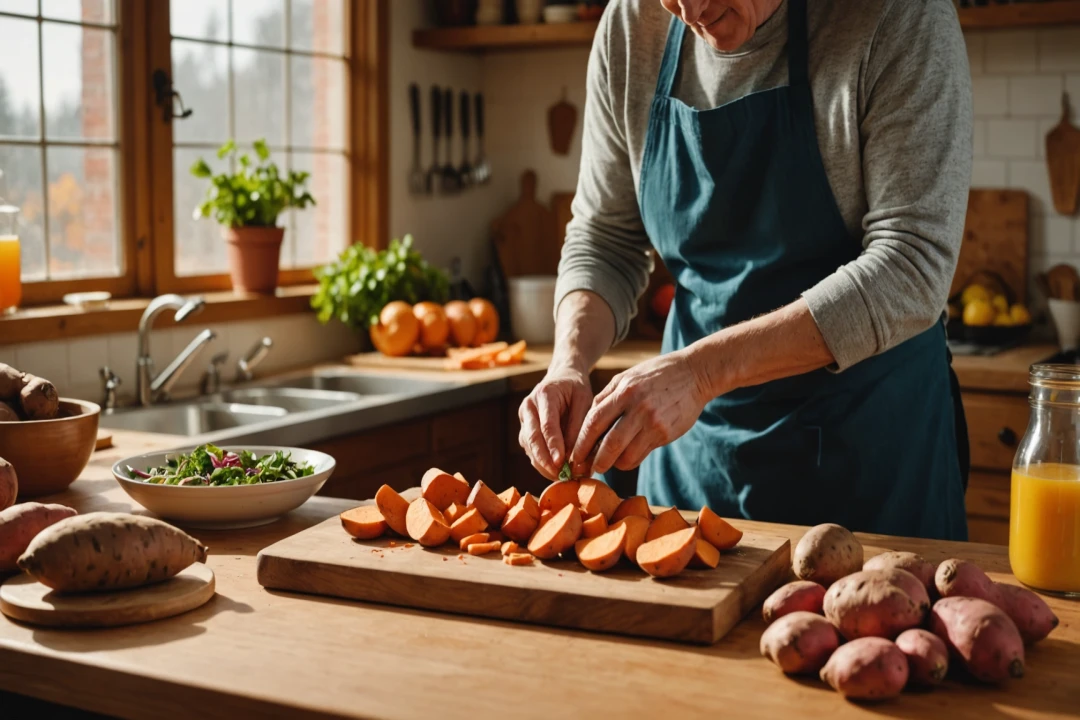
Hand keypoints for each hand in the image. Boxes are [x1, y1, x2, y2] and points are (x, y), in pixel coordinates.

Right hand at [518, 366, 593, 480]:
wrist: (562, 377)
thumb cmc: (576, 388)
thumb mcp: (584, 399)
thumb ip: (579, 425)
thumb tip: (573, 454)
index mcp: (544, 394)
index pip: (547, 424)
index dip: (553, 445)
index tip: (562, 462)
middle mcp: (528, 407)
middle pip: (532, 438)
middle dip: (545, 460)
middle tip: (560, 475)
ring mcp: (524, 419)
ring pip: (529, 447)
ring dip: (543, 464)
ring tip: (562, 477)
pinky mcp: (525, 430)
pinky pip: (531, 450)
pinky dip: (542, 463)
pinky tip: (557, 472)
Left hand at [571, 349, 712, 474]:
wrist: (694, 373)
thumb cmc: (656, 375)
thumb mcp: (627, 377)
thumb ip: (606, 397)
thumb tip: (587, 421)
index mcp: (624, 391)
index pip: (594, 422)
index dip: (582, 442)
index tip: (575, 454)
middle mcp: (638, 407)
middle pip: (609, 444)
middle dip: (595, 461)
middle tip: (589, 468)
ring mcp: (653, 422)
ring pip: (626, 455)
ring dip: (613, 464)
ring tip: (608, 463)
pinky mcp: (665, 434)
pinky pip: (641, 455)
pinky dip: (629, 461)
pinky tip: (625, 458)